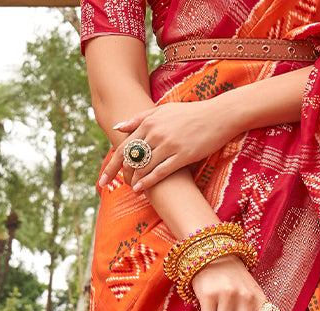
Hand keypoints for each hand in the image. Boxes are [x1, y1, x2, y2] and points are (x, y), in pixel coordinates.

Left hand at [103, 98, 235, 193]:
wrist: (217, 116)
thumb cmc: (189, 114)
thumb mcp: (162, 111)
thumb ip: (139, 118)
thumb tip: (117, 127)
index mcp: (148, 122)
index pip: (124, 146)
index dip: (112, 165)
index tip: (103, 180)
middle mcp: (155, 133)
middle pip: (130, 158)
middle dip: (118, 175)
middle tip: (113, 187)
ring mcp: (168, 145)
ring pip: (143, 166)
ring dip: (134, 180)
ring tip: (131, 189)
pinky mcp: (182, 155)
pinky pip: (160, 172)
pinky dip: (148, 182)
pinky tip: (140, 190)